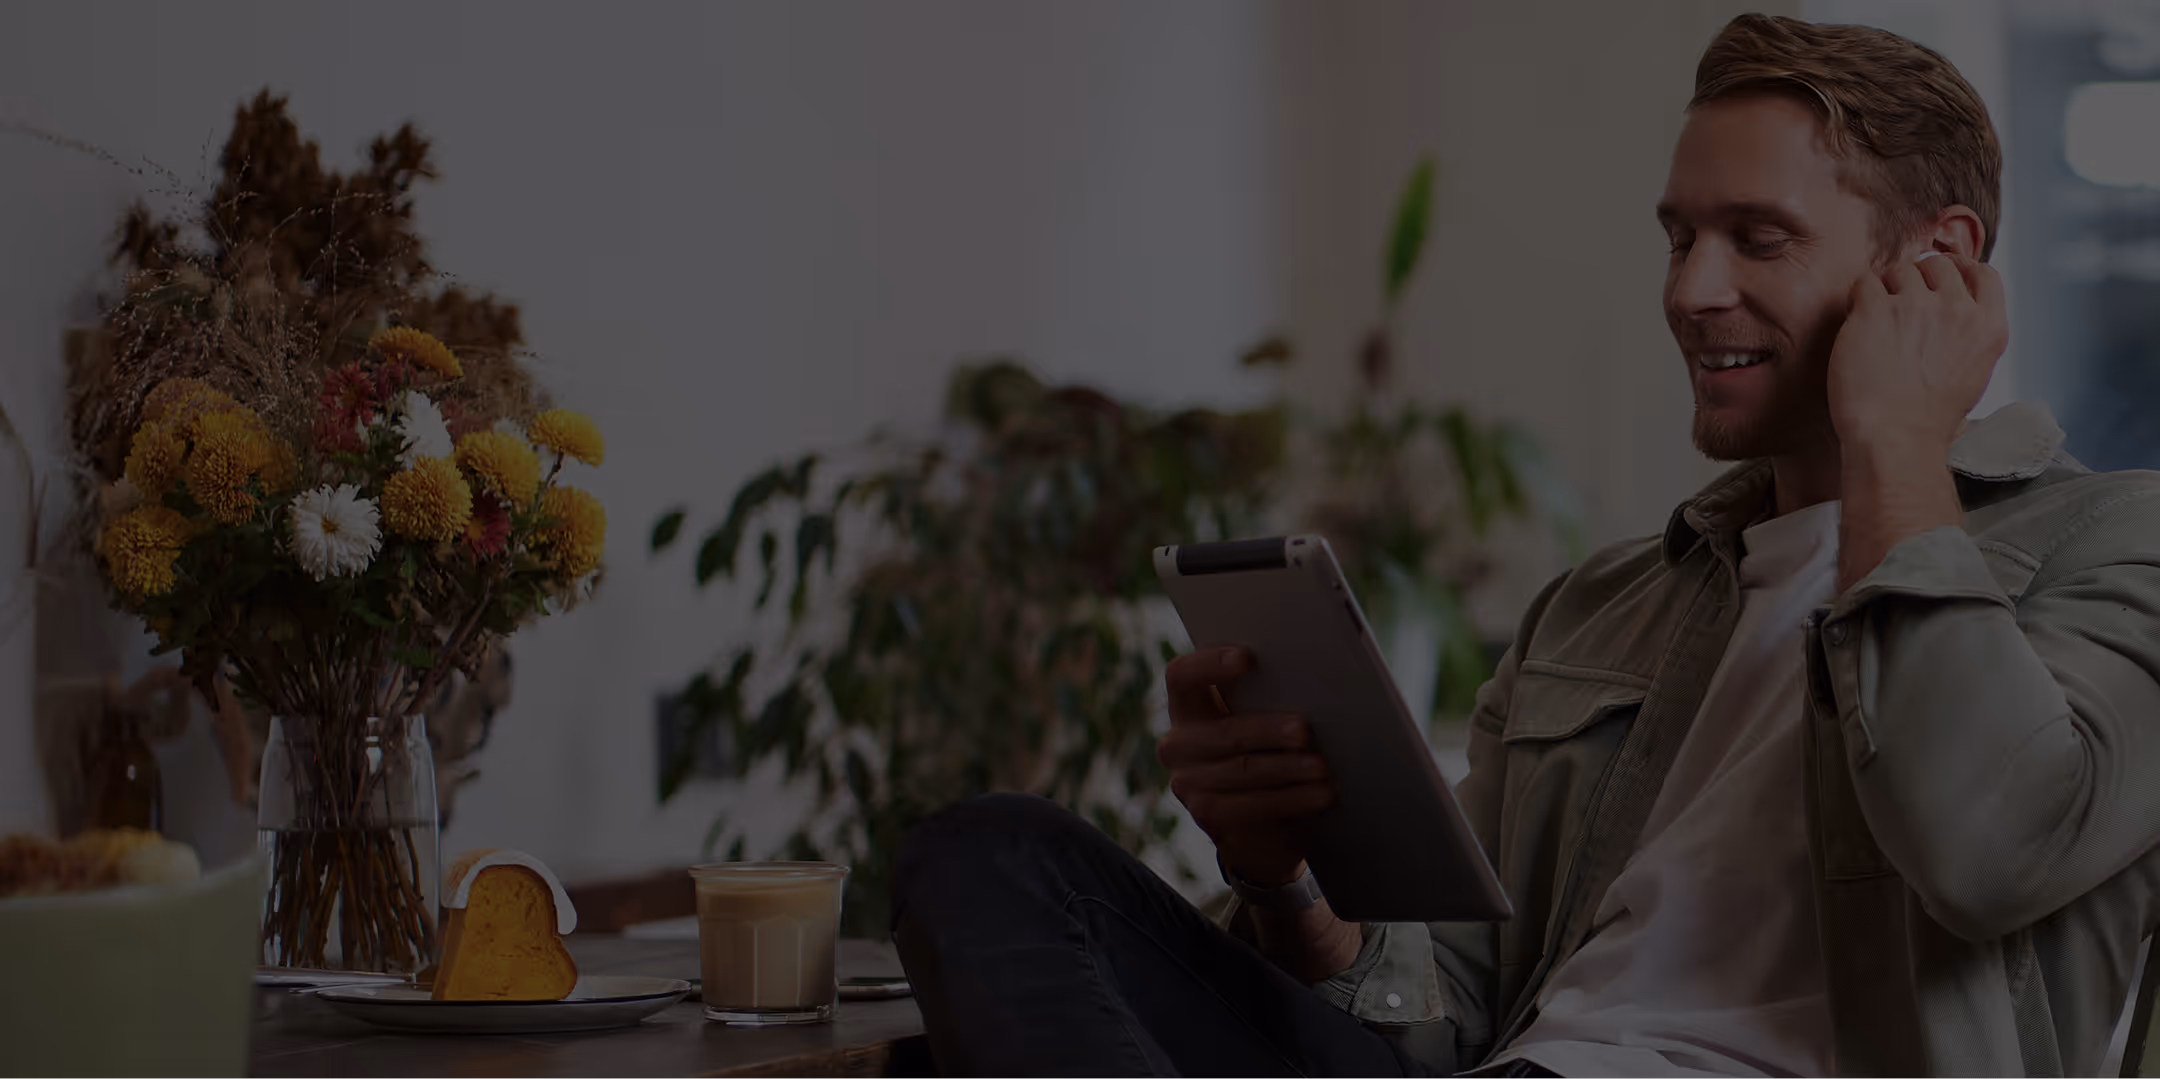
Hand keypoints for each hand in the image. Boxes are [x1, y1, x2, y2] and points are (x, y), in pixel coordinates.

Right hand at [1157, 646, 1334, 886]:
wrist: (1258, 827)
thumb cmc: (1265, 755)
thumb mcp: (1256, 724)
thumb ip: (1262, 699)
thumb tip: (1309, 678)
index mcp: (1187, 708)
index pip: (1182, 676)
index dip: (1209, 663)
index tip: (1248, 658)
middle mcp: (1178, 744)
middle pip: (1224, 732)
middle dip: (1268, 730)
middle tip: (1304, 730)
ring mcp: (1188, 783)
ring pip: (1243, 770)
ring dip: (1288, 768)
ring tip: (1322, 766)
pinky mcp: (1208, 816)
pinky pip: (1253, 805)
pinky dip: (1293, 799)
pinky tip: (1321, 794)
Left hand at [1826, 251, 2007, 455]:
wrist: (1895, 439)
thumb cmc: (1928, 418)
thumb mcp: (1974, 373)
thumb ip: (1970, 334)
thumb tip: (1955, 309)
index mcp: (1988, 327)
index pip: (1983, 272)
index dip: (1960, 268)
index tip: (1942, 276)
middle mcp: (1956, 310)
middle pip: (1938, 265)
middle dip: (1918, 277)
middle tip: (1900, 302)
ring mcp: (1916, 306)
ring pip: (1900, 270)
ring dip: (1887, 288)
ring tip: (1877, 320)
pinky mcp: (1876, 311)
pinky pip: (1866, 282)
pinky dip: (1860, 296)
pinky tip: (1858, 321)